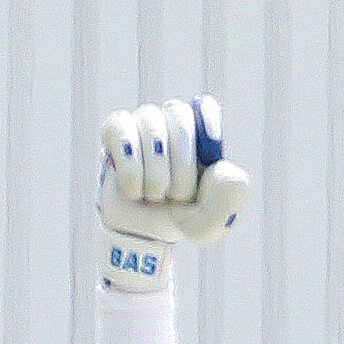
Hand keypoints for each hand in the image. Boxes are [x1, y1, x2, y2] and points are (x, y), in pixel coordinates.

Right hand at [95, 96, 250, 293]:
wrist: (140, 235)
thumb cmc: (179, 220)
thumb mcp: (211, 221)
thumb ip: (228, 200)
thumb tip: (221, 169)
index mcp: (200, 136)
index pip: (205, 109)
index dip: (207, 121)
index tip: (208, 153)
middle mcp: (171, 121)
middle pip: (179, 116)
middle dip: (181, 162)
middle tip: (178, 196)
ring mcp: (142, 123)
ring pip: (151, 125)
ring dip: (155, 171)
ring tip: (154, 197)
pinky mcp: (115, 130)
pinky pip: (121, 131)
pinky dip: (130, 166)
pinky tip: (134, 190)